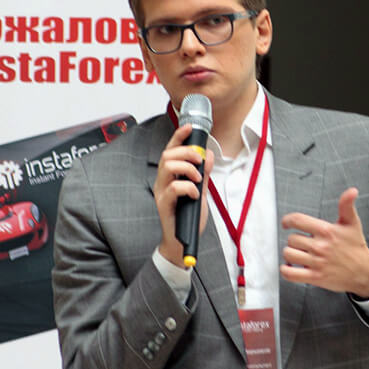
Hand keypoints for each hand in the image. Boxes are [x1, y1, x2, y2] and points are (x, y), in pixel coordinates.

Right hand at [153, 123, 213, 267]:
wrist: (183, 241)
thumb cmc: (189, 216)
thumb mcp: (200, 190)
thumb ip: (203, 173)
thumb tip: (208, 154)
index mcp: (170, 175)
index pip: (171, 150)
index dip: (178, 136)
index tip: (189, 127)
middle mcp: (162, 181)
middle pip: (167, 155)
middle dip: (187, 152)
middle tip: (200, 161)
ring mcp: (161, 192)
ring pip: (168, 166)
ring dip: (188, 168)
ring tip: (198, 179)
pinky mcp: (163, 204)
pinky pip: (173, 188)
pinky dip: (188, 187)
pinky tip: (195, 195)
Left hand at [280, 187, 368, 296]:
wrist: (364, 272)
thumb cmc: (355, 247)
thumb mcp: (352, 223)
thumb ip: (347, 205)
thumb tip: (352, 191)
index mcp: (326, 231)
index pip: (297, 220)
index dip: (288, 220)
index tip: (286, 223)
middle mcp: (320, 246)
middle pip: (292, 239)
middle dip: (294, 239)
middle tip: (301, 241)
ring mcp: (317, 262)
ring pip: (289, 254)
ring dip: (290, 253)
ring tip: (297, 252)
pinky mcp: (315, 277)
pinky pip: (291, 274)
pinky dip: (286, 270)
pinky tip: (291, 266)